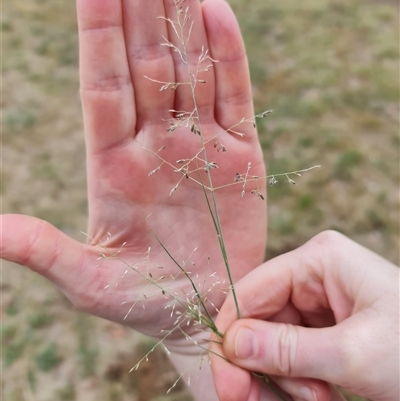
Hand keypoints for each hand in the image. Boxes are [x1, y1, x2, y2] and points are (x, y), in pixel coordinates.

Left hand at [1, 0, 265, 397]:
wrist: (203, 312)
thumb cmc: (144, 303)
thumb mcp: (88, 282)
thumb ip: (42, 249)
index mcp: (114, 166)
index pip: (103, 85)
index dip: (97, 35)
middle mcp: (156, 145)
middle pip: (145, 64)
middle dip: (140, 10)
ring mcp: (201, 146)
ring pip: (190, 69)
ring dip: (183, 20)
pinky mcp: (241, 157)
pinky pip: (234, 97)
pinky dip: (228, 58)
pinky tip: (216, 14)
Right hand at [211, 231, 398, 400]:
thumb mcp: (356, 354)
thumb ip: (289, 350)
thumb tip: (231, 344)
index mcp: (318, 260)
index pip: (252, 291)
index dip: (232, 335)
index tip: (228, 384)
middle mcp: (312, 274)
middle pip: (260, 319)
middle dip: (261, 364)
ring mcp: (317, 300)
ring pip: (272, 341)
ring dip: (285, 378)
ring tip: (320, 398)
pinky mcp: (324, 325)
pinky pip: (291, 353)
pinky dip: (299, 381)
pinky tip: (322, 395)